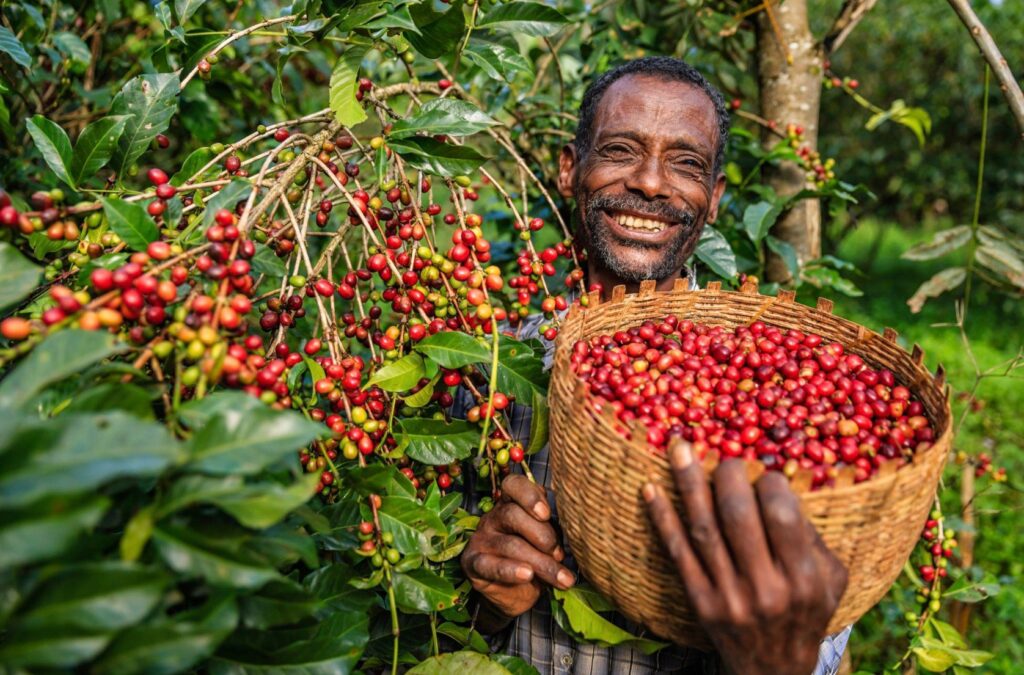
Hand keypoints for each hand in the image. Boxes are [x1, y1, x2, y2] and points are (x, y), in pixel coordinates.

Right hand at [462, 474, 575, 631]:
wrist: (515, 595)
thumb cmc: (534, 558)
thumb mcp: (547, 540)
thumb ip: (553, 530)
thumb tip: (577, 532)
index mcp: (511, 504)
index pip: (513, 485)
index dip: (529, 495)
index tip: (546, 513)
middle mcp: (493, 517)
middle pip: (513, 514)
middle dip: (542, 535)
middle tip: (560, 555)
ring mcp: (481, 540)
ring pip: (510, 544)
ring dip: (540, 562)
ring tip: (561, 578)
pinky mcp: (473, 564)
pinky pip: (490, 565)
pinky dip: (510, 570)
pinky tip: (527, 575)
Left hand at [643, 441, 847, 674]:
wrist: (774, 670)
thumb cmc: (806, 612)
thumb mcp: (829, 580)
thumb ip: (812, 535)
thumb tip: (781, 483)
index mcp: (803, 578)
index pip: (782, 514)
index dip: (769, 483)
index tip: (764, 475)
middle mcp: (765, 588)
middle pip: (737, 515)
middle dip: (727, 475)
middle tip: (725, 459)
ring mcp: (728, 596)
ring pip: (703, 528)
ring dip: (688, 482)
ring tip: (678, 447)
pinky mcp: (700, 602)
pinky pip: (677, 552)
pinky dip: (662, 517)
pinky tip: (651, 489)